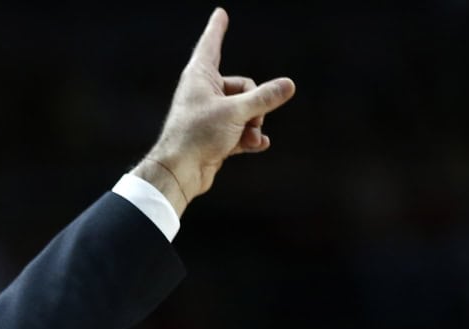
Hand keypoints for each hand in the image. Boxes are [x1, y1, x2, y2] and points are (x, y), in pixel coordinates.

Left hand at [132, 7, 295, 217]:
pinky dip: (249, 138)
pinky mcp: (214, 136)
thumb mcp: (236, 112)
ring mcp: (209, 115)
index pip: (211, 44)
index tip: (220, 13)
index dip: (217, 28)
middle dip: (255, 105)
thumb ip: (264, 97)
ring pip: (244, 110)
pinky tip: (258, 145)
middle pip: (243, 86)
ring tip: (248, 137)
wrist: (180, 173)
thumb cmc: (198, 136)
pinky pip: (240, 130)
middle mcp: (203, 92)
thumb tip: (288, 85)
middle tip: (250, 121)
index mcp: (199, 76)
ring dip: (252, 125)